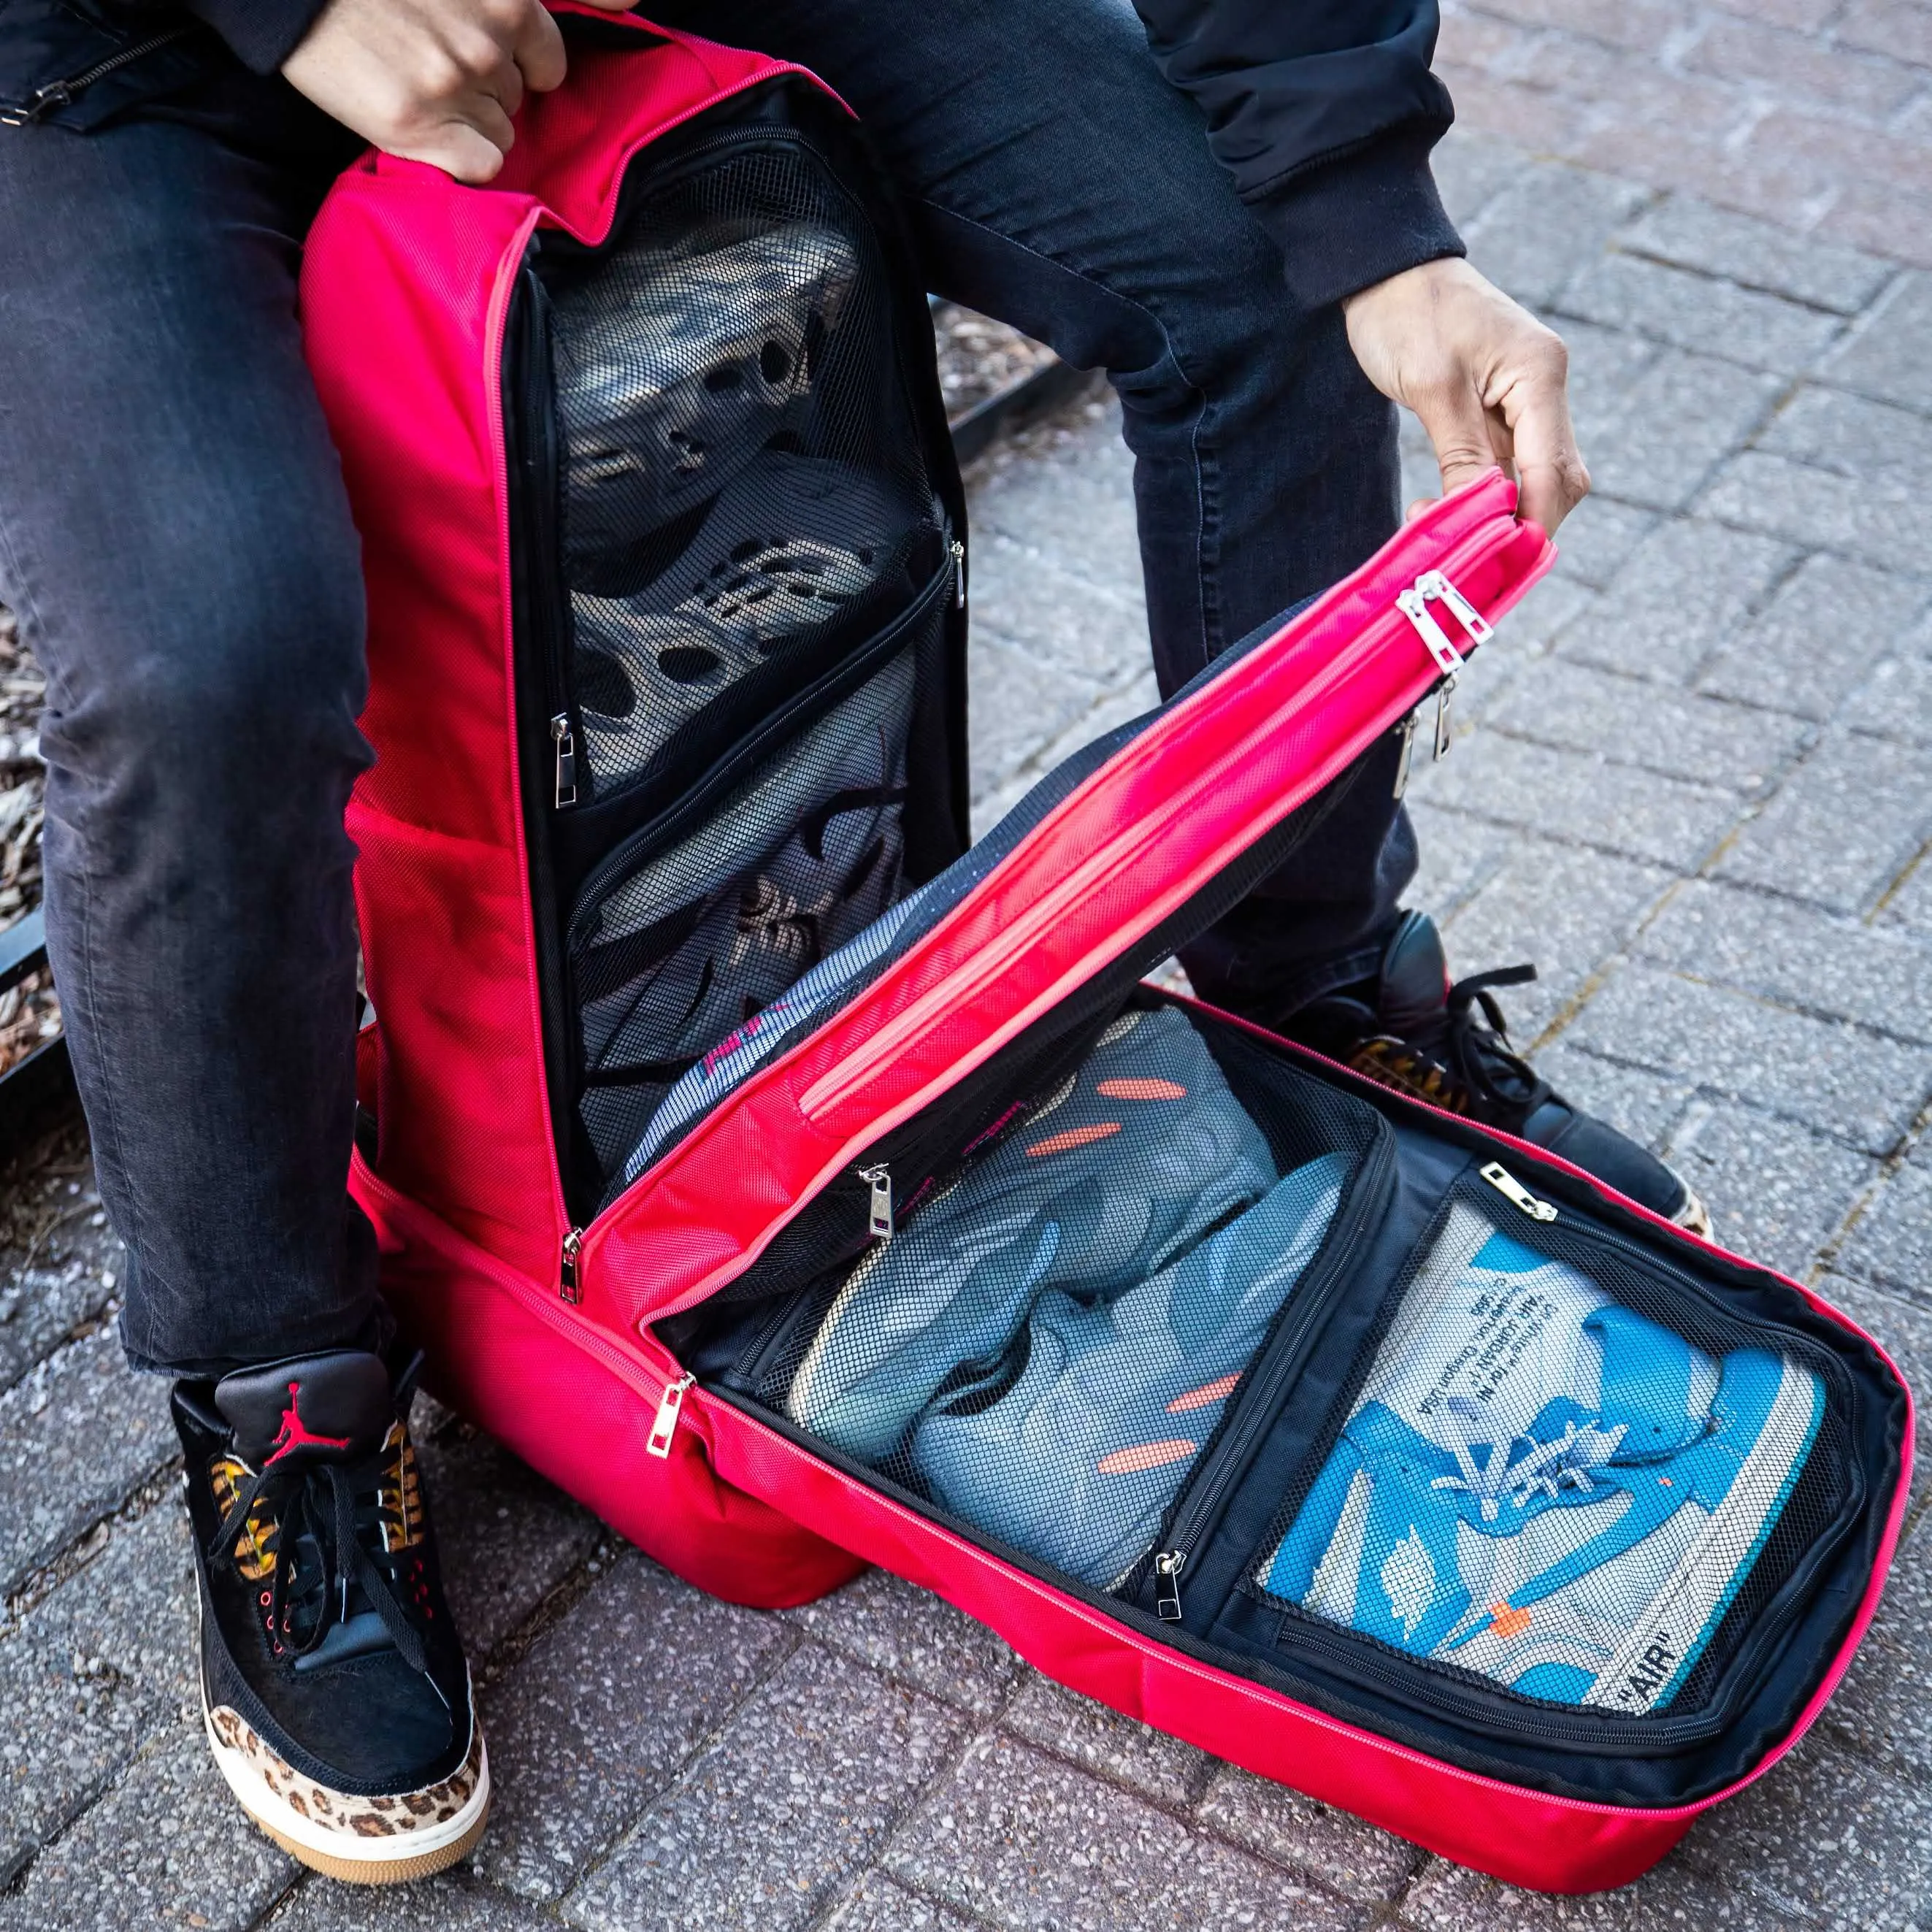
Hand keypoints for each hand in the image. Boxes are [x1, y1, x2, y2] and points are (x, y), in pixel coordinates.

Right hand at [283, 0, 633, 184]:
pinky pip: (482, 165)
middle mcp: (488, 37)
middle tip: (436, 63)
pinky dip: (461, 157)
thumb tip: (630, 0)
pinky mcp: (416, 126)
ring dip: (472, 120)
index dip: (524, 63)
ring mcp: (454, 83)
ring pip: (504, 131)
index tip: (491, 58)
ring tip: (418, 87)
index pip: (552, 55)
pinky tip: (424, 127)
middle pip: (524, 92)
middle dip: (492, 85)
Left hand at [1342, 256, 1588, 536]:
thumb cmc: (1406, 314)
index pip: (1553, 471)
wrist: (1387, 269)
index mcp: (1540, 375)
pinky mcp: (1500, 410)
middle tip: (1461, 552)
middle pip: (1556, 481)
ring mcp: (1526, 400)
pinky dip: (1484, 494)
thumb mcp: (1432, 388)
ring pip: (1532, 479)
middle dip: (1518, 524)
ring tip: (1439, 528)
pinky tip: (1446, 509)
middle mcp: (1545, 389)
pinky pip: (1506, 465)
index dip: (1529, 524)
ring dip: (1496, 513)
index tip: (1494, 562)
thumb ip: (1463, 457)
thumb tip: (1485, 519)